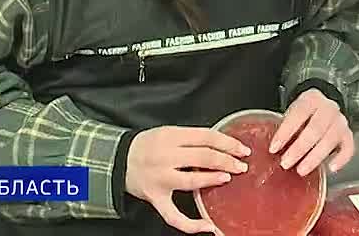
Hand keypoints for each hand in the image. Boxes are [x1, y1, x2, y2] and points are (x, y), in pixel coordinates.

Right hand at [126, 126, 249, 233]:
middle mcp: (165, 156)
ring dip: (213, 180)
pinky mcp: (156, 198)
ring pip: (192, 181)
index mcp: (170, 136)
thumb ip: (190, 138)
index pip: (206, 137)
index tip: (241, 149)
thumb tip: (221, 145)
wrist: (117, 159)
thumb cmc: (146, 146)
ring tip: (227, 177)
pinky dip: (191, 225)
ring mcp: (160, 179)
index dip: (228, 143)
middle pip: (203, 156)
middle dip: (227, 161)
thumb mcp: (167, 132)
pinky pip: (174, 215)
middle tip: (240, 166)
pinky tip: (207, 226)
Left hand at [270, 89, 353, 176]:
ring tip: (301, 170)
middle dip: (299, 148)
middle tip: (286, 163)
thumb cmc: (304, 114)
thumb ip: (285, 128)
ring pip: (331, 139)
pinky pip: (348, 147)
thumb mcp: (292, 113)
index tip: (274, 148)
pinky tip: (330, 168)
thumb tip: (272, 150)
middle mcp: (328, 109)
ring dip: (315, 157)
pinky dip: (341, 159)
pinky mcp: (348, 135)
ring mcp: (340, 122)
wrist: (324, 107)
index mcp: (311, 100)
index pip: (298, 114)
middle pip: (315, 129)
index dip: (285, 132)